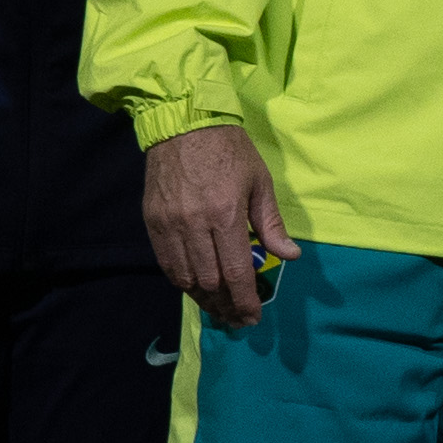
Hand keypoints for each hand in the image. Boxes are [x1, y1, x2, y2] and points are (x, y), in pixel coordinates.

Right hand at [143, 125, 289, 326]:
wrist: (183, 124)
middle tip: (238, 318)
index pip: (235, 272)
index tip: (253, 317)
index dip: (245, 300)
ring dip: (203, 300)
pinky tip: (196, 289)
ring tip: (219, 310)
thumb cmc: (230, 151)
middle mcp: (194, 225)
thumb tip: (290, 256)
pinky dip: (182, 282)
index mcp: (226, 215)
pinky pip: (166, 263)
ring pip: (184, 278)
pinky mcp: (152, 222)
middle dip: (225, 306)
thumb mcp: (260, 182)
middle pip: (209, 281)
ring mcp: (169, 225)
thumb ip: (271, 224)